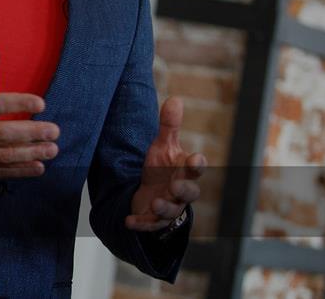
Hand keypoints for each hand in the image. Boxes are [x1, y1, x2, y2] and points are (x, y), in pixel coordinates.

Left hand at [126, 97, 205, 231]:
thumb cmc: (162, 168)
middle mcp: (181, 191)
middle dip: (184, 190)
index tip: (195, 159)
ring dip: (164, 208)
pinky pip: (150, 224)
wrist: (151, 193)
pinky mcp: (154, 220)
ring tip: (154, 202)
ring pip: (172, 211)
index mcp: (184, 171)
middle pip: (189, 193)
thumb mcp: (163, 146)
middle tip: (175, 185)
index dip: (196, 164)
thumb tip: (175, 99)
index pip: (196, 167)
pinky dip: (141, 223)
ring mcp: (169, 207)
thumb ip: (169, 126)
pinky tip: (128, 220)